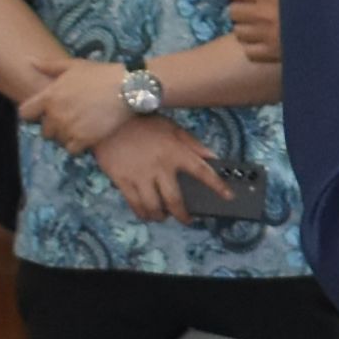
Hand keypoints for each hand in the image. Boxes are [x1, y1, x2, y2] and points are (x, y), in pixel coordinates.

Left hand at [23, 61, 130, 153]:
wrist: (127, 88)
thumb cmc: (100, 74)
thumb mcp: (73, 65)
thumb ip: (49, 66)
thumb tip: (29, 60)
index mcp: (49, 96)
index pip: (25, 113)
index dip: (32, 114)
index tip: (42, 113)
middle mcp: (55, 114)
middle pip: (45, 131)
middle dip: (54, 126)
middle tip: (70, 119)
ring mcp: (69, 128)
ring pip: (59, 141)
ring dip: (67, 136)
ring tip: (80, 127)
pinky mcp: (84, 140)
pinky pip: (72, 150)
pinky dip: (78, 145)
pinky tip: (87, 136)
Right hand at [85, 116, 234, 222]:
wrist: (109, 118)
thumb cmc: (144, 122)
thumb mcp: (172, 127)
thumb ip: (193, 144)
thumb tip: (213, 157)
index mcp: (176, 152)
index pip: (202, 171)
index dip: (217, 185)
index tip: (229, 197)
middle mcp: (160, 167)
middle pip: (175, 200)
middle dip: (183, 215)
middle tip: (187, 219)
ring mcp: (140, 175)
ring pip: (154, 206)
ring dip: (161, 216)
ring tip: (163, 216)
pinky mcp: (122, 180)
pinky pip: (134, 204)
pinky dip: (142, 213)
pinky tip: (146, 214)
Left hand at [219, 0, 282, 65]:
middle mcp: (262, 12)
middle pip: (233, 11)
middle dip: (242, 9)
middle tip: (256, 10)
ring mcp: (266, 35)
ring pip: (238, 31)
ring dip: (246, 28)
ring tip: (261, 26)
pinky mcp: (272, 53)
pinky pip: (249, 50)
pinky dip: (254, 46)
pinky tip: (266, 41)